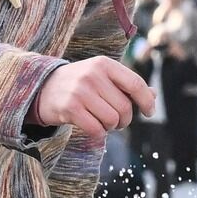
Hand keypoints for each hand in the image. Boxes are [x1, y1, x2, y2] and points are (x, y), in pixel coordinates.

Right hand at [32, 58, 155, 140]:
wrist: (43, 87)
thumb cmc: (80, 84)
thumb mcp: (103, 76)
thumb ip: (127, 85)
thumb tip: (153, 96)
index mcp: (104, 64)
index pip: (135, 84)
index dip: (146, 101)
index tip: (149, 112)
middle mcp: (92, 75)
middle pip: (125, 108)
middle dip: (124, 120)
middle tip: (117, 121)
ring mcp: (80, 91)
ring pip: (112, 120)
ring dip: (111, 127)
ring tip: (102, 122)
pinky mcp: (70, 108)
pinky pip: (96, 129)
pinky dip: (98, 133)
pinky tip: (92, 127)